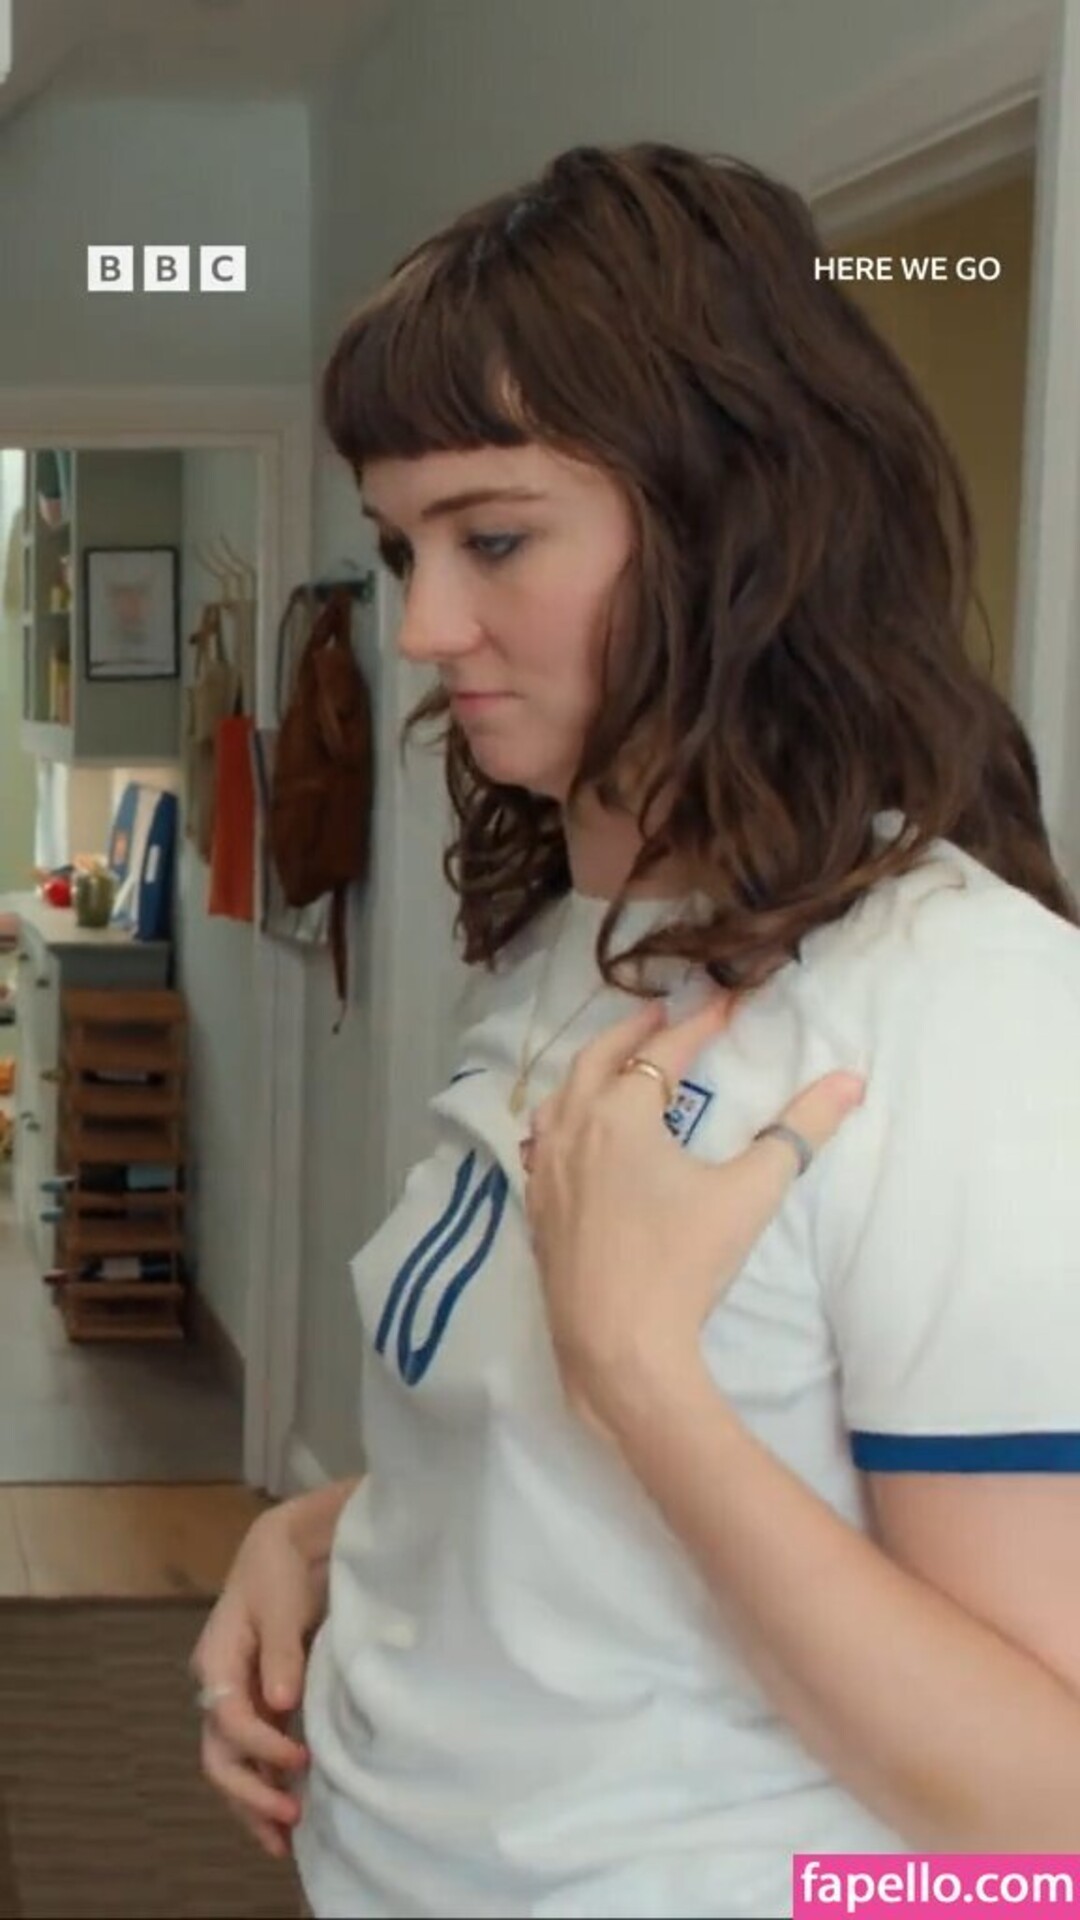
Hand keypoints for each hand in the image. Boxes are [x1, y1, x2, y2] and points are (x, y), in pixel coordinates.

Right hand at [191, 1503, 326, 1858]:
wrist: (288, 1546)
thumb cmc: (279, 1569)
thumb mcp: (279, 1604)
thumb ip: (280, 1653)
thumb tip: (281, 1705)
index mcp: (215, 1663)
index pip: (230, 1721)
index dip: (263, 1748)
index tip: (301, 1762)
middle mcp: (219, 1687)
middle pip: (220, 1756)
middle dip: (249, 1796)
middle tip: (288, 1826)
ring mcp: (239, 1697)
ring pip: (234, 1763)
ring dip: (255, 1802)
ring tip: (284, 1841)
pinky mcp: (263, 1701)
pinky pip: (257, 1752)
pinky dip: (268, 1782)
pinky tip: (290, 1808)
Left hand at [522, 992, 864, 1435]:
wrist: (617, 1345)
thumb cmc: (683, 1264)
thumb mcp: (749, 1194)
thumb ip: (798, 1133)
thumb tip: (848, 1082)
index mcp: (621, 1114)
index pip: (663, 1052)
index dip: (699, 1024)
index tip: (726, 1003)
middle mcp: (573, 1129)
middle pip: (596, 1059)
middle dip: (632, 1032)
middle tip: (662, 1016)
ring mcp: (547, 1168)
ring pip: (560, 1097)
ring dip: (590, 1070)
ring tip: (619, 1064)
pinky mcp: (537, 1207)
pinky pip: (543, 1140)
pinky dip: (564, 1117)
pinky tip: (579, 1133)